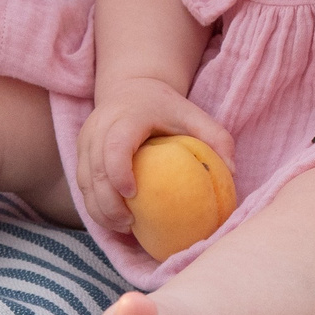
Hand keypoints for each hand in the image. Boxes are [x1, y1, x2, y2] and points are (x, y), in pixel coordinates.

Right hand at [74, 75, 235, 232]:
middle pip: (94, 169)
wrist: (131, 88)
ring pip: (83, 180)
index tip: (132, 195)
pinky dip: (94, 205)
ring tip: (123, 227)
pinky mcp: (81, 152)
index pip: (115, 145)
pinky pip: (82, 184)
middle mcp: (100, 126)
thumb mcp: (193, 115)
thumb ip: (217, 137)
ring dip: (98, 209)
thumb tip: (233, 172)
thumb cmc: (165, 107)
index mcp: (127, 116)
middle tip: (130, 224)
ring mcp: (86, 139)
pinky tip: (114, 220)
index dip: (118, 171)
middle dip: (107, 203)